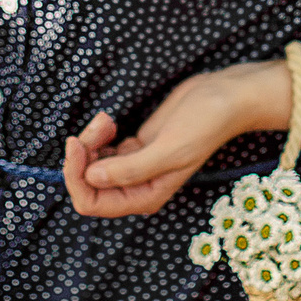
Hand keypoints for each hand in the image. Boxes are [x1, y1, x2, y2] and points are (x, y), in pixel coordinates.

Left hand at [62, 66, 266, 218]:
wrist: (224, 97)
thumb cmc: (204, 124)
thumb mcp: (169, 149)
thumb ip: (130, 169)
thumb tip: (91, 178)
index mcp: (144, 197)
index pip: (92, 203)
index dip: (76, 177)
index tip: (76, 143)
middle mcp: (135, 187)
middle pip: (86, 183)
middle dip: (82, 155)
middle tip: (99, 125)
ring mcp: (132, 167)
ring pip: (90, 164)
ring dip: (90, 140)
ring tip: (106, 120)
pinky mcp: (132, 147)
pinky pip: (99, 150)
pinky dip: (97, 134)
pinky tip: (109, 120)